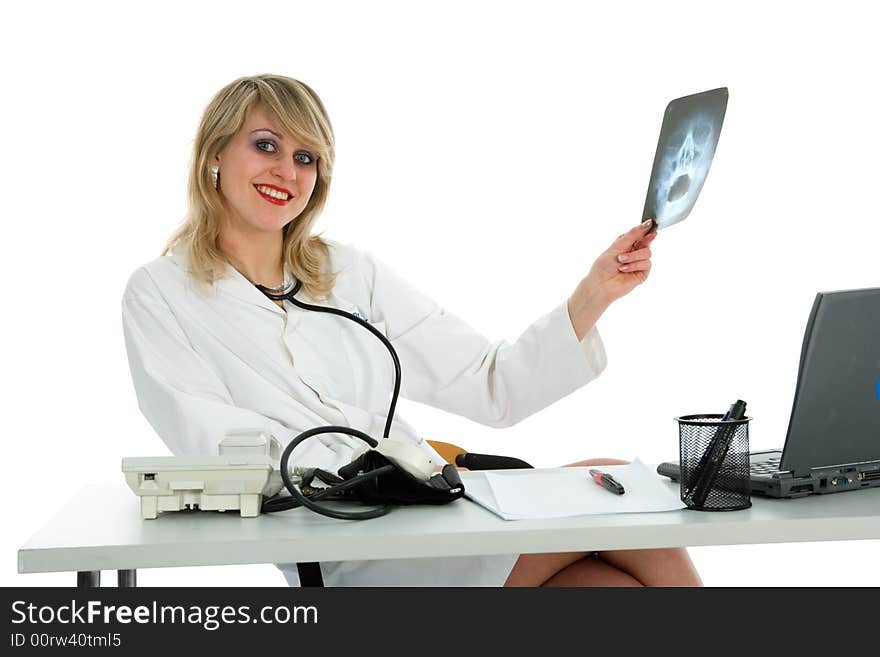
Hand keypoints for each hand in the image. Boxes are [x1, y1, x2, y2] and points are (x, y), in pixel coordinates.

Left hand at [567, 219, 657, 339]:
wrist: (600, 284)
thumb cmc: (604, 266)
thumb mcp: (617, 245)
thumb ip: (633, 234)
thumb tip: (647, 223)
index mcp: (628, 244)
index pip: (641, 234)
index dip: (646, 230)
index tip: (651, 225)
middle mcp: (635, 253)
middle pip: (647, 242)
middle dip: (637, 246)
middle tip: (626, 252)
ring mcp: (639, 263)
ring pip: (648, 253)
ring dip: (633, 257)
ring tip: (621, 262)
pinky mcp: (642, 273)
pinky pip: (646, 264)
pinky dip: (634, 265)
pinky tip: (624, 269)